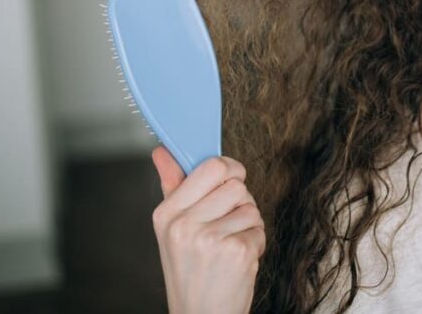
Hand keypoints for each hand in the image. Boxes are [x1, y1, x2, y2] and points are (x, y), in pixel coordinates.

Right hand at [151, 146, 264, 313]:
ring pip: (250, 206)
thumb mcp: (172, 229)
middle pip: (235, 184)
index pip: (210, 166)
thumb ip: (172, 186)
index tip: (229, 179)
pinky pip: (260, 228)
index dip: (228, 170)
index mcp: (166, 214)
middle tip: (227, 222)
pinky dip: (255, 243)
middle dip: (239, 201)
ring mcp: (210, 239)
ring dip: (248, 224)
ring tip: (229, 245)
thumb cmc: (190, 271)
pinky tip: (237, 259)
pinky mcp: (237, 252)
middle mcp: (184, 225)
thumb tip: (162, 151)